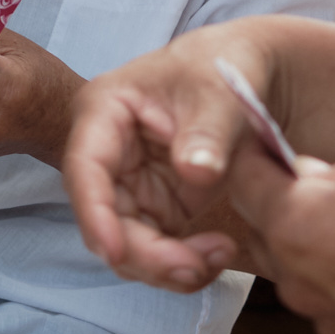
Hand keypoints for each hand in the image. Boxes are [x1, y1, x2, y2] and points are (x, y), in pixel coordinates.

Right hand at [62, 27, 278, 291]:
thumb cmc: (224, 67)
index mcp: (104, 112)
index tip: (114, 252)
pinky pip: (156, 251)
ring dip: (166, 266)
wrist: (248, 75)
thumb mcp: (221, 91)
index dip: (94, 213)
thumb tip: (196, 172)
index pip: (86, 168)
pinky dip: (184, 264)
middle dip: (145, 255)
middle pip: (104, 220)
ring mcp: (129, 185)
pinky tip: (218, 253)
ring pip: (127, 246)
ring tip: (220, 254)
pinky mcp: (156, 207)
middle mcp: (106, 155)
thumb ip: (208, 131)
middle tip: (196, 266)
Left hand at [222, 135, 334, 333]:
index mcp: (293, 221)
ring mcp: (324, 317)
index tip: (261, 148)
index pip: (242, 180)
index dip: (251, 158)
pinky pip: (334, 307)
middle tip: (325, 190)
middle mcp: (296, 277)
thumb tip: (310, 180)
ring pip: (300, 274)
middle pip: (266, 233)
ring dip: (317, 253)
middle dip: (284, 209)